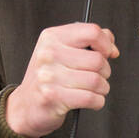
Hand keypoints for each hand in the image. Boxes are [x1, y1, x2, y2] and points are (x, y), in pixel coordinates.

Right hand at [5, 23, 119, 137]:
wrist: (26, 105)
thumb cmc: (48, 78)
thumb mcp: (63, 50)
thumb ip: (88, 41)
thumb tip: (112, 47)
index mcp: (52, 37)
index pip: (92, 32)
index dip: (106, 44)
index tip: (107, 53)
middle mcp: (48, 54)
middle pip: (98, 59)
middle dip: (104, 71)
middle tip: (95, 76)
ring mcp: (49, 76)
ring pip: (96, 81)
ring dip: (102, 88)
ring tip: (92, 90)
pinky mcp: (53, 96)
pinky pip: (91, 99)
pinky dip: (97, 102)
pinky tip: (90, 100)